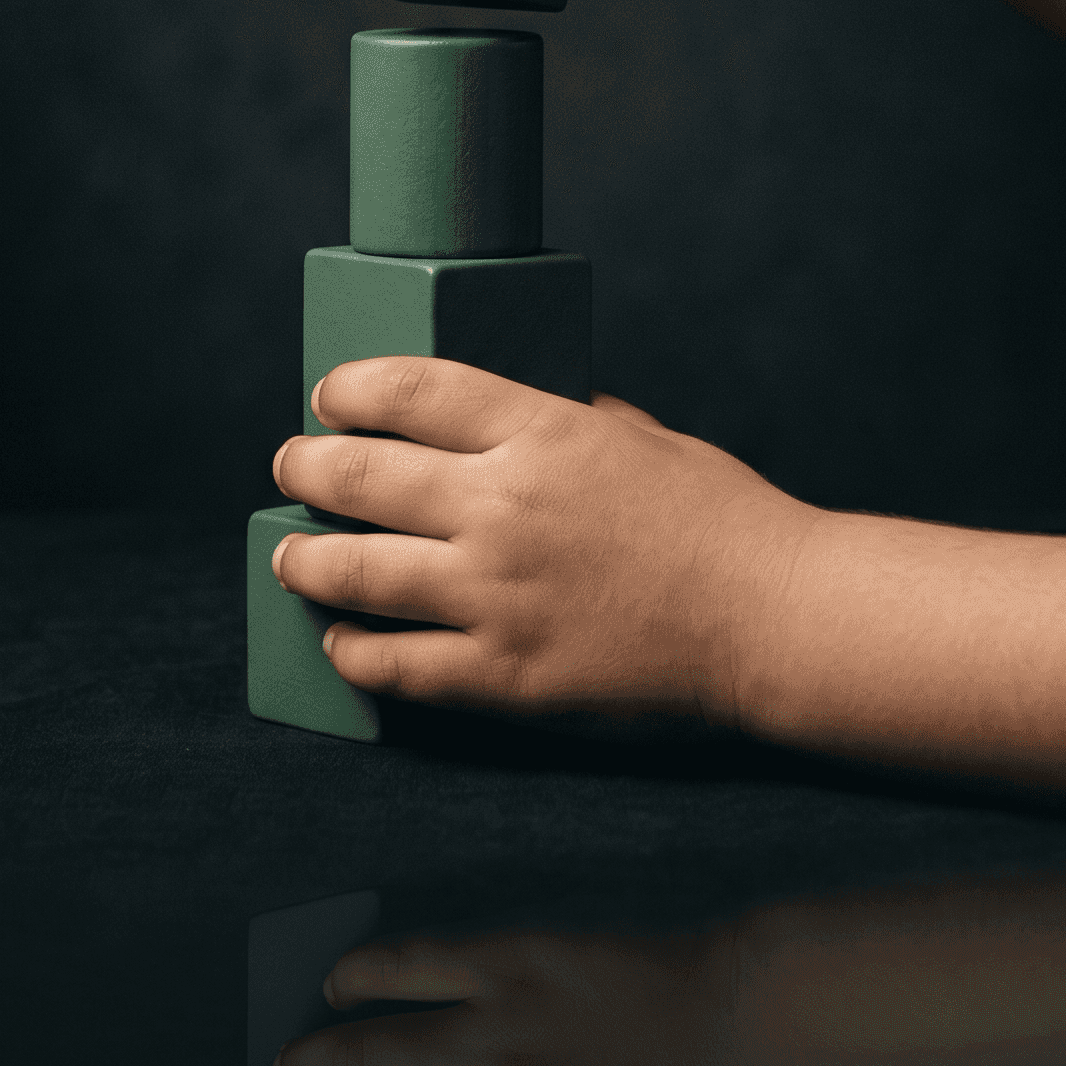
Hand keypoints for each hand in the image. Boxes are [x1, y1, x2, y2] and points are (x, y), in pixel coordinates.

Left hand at [271, 355, 804, 723]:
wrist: (775, 621)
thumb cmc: (722, 522)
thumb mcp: (641, 436)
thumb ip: (562, 420)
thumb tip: (498, 417)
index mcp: (545, 432)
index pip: (409, 391)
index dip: (349, 389)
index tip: (328, 398)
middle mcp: (505, 508)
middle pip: (360, 475)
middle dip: (306, 467)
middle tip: (291, 467)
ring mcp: (498, 596)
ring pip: (355, 570)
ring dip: (306, 559)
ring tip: (292, 556)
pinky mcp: (504, 675)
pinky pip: (395, 663)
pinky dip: (352, 648)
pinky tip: (341, 639)